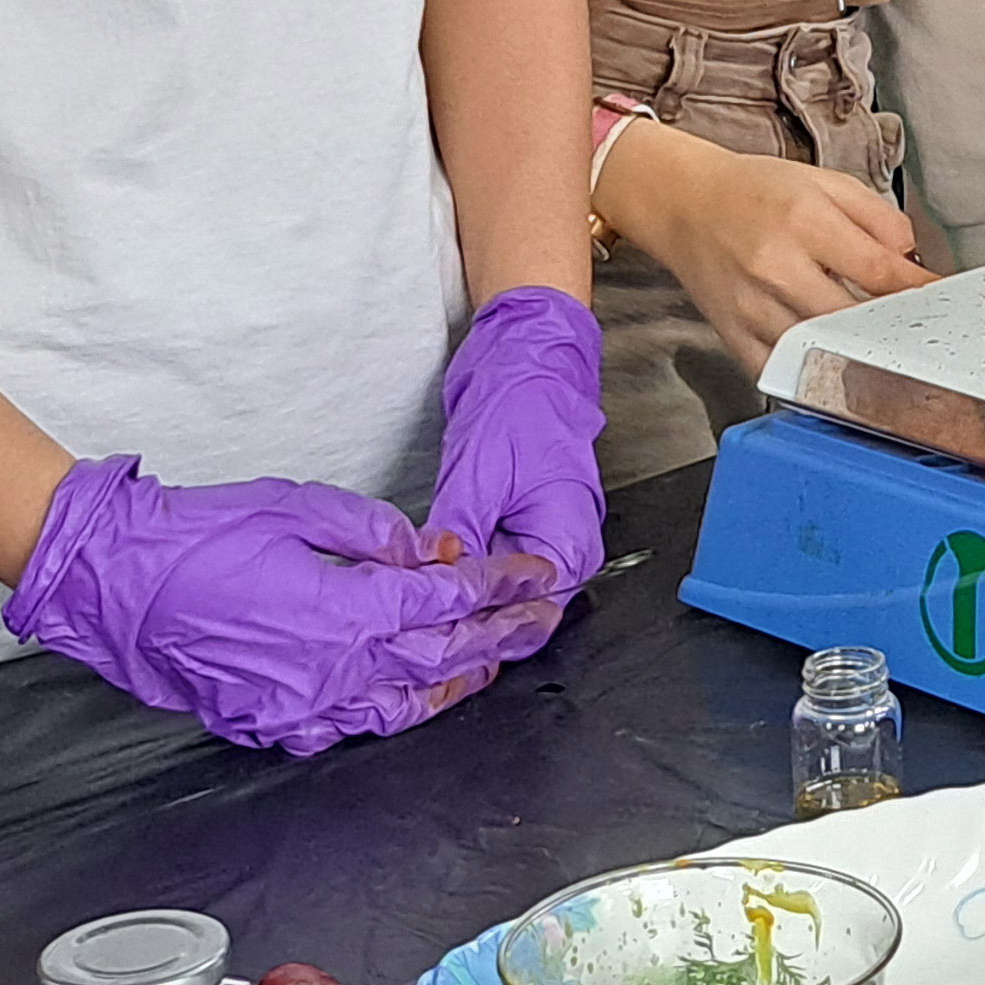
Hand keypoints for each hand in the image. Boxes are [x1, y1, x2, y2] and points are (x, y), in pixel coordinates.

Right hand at [3, 456, 568, 755]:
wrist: (114, 583)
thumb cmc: (197, 535)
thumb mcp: (296, 506)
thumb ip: (372, 534)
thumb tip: (426, 552)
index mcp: (345, 611)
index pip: (448, 603)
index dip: (499, 587)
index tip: (534, 575)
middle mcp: (332, 670)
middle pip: (440, 657)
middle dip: (498, 635)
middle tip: (538, 618)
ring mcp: (300, 707)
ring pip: (403, 706)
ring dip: (454, 683)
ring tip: (489, 662)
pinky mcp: (267, 723)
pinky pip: (345, 729)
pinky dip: (387, 713)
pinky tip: (406, 700)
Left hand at [431, 285, 607, 601]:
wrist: (524, 353)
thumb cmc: (521, 403)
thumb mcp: (479, 477)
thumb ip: (459, 538)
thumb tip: (432, 583)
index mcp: (569, 541)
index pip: (531, 612)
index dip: (485, 626)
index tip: (438, 632)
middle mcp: (562, 543)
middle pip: (516, 603)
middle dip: (469, 614)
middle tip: (416, 621)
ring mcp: (538, 530)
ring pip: (498, 582)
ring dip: (461, 588)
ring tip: (415, 597)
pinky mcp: (515, 516)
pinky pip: (488, 555)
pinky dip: (461, 563)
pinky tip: (426, 567)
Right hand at [593, 122, 932, 372]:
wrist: (684, 204)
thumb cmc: (756, 192)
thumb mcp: (826, 183)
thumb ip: (878, 217)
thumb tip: (912, 259)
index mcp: (804, 221)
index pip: (879, 271)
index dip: (918, 293)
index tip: (939, 301)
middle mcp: (776, 267)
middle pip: (852, 319)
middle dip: (890, 327)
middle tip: (914, 329)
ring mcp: (752, 308)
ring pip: (818, 350)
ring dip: (855, 353)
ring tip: (876, 346)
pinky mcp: (733, 336)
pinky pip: (780, 371)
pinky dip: (808, 373)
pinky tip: (829, 363)